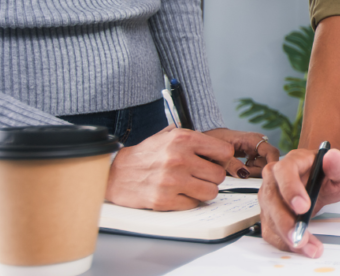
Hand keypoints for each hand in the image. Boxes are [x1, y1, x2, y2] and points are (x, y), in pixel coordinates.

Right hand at [106, 127, 245, 209]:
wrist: (115, 174)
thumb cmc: (145, 155)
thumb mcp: (168, 136)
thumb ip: (195, 139)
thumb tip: (221, 150)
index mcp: (182, 139)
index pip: (224, 152)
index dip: (222, 159)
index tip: (216, 162)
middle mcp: (179, 158)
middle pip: (219, 175)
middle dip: (212, 177)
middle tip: (200, 176)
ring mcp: (172, 181)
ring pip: (211, 192)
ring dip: (204, 191)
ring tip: (191, 186)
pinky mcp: (164, 200)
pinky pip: (193, 204)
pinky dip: (188, 201)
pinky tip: (177, 193)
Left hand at [203, 128, 279, 176]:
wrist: (209, 135)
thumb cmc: (214, 140)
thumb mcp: (220, 154)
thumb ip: (232, 165)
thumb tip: (244, 175)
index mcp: (253, 139)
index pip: (272, 152)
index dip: (271, 165)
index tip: (264, 177)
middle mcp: (259, 142)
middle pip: (268, 161)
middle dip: (256, 171)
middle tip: (241, 173)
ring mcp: (257, 148)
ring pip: (264, 164)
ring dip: (253, 171)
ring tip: (238, 169)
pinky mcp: (254, 153)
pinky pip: (258, 164)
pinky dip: (251, 169)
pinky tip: (241, 167)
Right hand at [259, 148, 339, 257]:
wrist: (326, 181)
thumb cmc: (332, 172)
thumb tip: (332, 157)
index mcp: (293, 161)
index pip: (284, 171)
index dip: (290, 189)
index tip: (302, 207)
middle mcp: (276, 177)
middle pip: (272, 198)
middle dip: (285, 222)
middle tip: (300, 237)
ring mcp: (271, 195)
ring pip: (269, 217)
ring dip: (285, 236)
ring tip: (307, 247)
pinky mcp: (270, 213)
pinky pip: (270, 230)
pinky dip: (283, 242)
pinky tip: (300, 248)